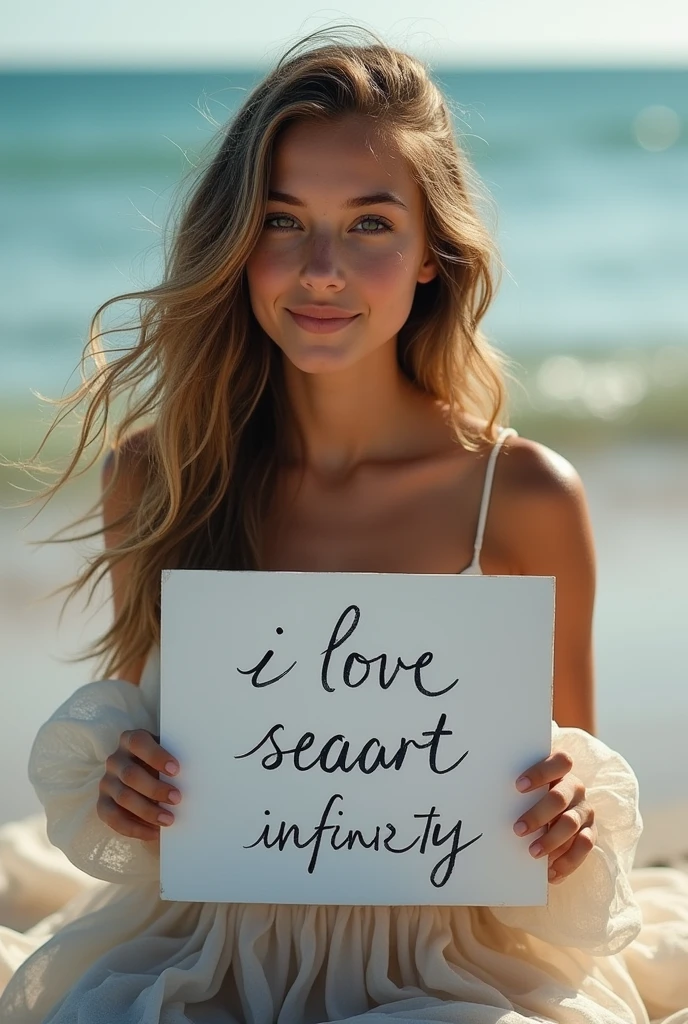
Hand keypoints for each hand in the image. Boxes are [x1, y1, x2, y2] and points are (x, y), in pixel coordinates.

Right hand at [97, 729, 180, 840]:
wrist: (146, 780)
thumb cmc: (162, 765)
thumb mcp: (166, 757)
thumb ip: (172, 763)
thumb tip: (195, 775)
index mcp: (130, 740)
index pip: (138, 742)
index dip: (156, 756)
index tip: (176, 770)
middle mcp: (115, 760)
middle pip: (130, 774)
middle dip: (155, 789)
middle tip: (177, 798)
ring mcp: (106, 782)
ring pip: (123, 797)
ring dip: (148, 811)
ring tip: (169, 819)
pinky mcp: (102, 803)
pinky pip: (113, 818)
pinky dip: (135, 828)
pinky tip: (154, 832)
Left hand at [513, 751, 595, 883]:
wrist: (554, 812)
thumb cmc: (531, 796)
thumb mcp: (527, 789)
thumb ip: (518, 789)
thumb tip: (484, 793)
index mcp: (560, 771)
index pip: (560, 761)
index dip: (541, 772)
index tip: (517, 786)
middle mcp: (575, 788)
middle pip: (560, 798)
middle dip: (538, 814)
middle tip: (517, 829)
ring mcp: (584, 811)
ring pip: (571, 823)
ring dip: (551, 840)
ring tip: (532, 852)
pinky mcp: (590, 832)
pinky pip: (584, 846)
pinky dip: (567, 860)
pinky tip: (550, 870)